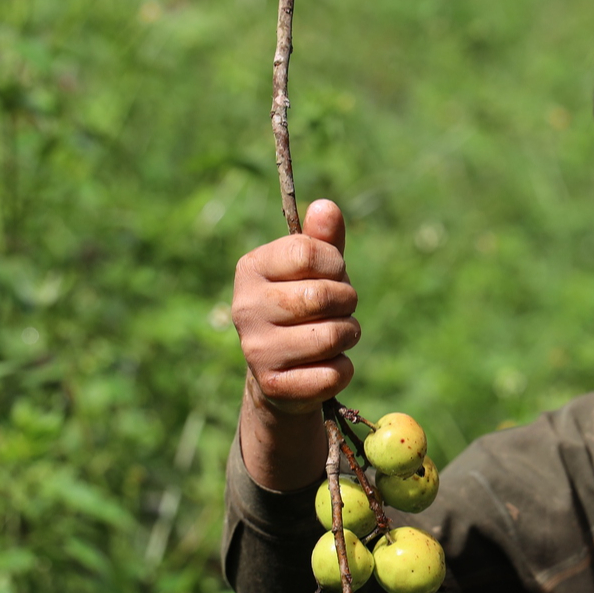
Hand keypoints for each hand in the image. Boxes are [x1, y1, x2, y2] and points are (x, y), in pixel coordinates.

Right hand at [233, 199, 359, 416]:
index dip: (335, 263)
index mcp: (250, 269)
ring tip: (336, 334)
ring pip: (332, 336)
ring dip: (349, 334)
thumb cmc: (303, 307)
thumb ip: (322, 239)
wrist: (281, 370)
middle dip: (347, 301)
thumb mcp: (313, 269)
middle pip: (322, 296)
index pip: (308, 253)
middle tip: (340, 307)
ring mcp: (255, 350)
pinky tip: (326, 365)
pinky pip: (333, 373)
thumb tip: (326, 207)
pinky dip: (343, 368)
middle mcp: (244, 307)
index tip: (333, 273)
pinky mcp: (273, 386)